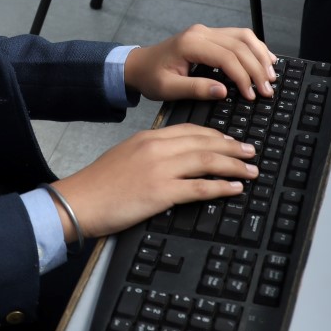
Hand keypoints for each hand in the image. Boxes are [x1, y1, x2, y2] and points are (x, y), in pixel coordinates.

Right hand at [51, 124, 257, 238]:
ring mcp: (161, 169)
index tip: (231, 141)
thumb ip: (150, 154)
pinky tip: (235, 188)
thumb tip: (173, 162)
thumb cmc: (98, 184)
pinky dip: (221, 187)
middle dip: (232, 148)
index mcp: (149, 137)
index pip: (191, 130)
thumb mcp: (124, 157)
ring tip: (251, 170)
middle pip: (205, 142)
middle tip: (251, 153)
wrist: (80, 200)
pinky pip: (200, 187)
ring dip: (234, 166)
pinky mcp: (162, 192)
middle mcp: (158, 148)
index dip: (216, 135)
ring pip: (208, 161)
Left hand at [124, 23, 278, 102]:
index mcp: (191, 44)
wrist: (138, 65)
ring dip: (260, 55)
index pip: (227, 57)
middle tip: (267, 90)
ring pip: (243, 36)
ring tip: (271, 75)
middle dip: (257, 68)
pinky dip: (254, 47)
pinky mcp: (210, 35)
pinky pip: (238, 36)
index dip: (243, 76)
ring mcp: (206, 31)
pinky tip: (265, 59)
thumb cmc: (151, 77)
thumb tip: (223, 91)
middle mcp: (201, 33)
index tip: (251, 95)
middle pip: (239, 45)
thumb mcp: (168, 89)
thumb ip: (196, 89)